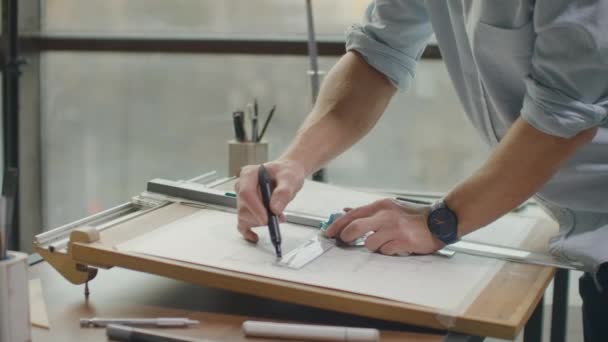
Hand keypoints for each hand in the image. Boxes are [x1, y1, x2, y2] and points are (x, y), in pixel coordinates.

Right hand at [234, 159, 305, 242]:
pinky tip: (255, 236)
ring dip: (261, 222)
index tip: (267, 218)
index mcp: (249, 174)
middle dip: (261, 216)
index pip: (246, 193)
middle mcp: (242, 186)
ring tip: (278, 216)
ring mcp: (242, 199)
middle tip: (279, 217)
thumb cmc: (286, 172)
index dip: (255, 208)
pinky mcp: (246, 210)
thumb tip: (275, 208)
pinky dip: (248, 232)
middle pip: (244, 208)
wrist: (288, 174)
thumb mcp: (289, 179)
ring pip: (244, 217)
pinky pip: (242, 224)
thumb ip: (283, 192)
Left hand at [324, 199, 443, 254]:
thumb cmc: (411, 217)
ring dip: (374, 246)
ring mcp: (394, 228)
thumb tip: (345, 210)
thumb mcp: (388, 208)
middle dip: (347, 237)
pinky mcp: (402, 241)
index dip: (337, 225)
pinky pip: (385, 251)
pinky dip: (388, 251)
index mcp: (380, 206)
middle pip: (355, 227)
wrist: (438, 222)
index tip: (328, 233)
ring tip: (385, 242)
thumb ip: (367, 212)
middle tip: (345, 242)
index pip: (352, 214)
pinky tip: (396, 246)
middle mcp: (385, 215)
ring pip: (369, 243)